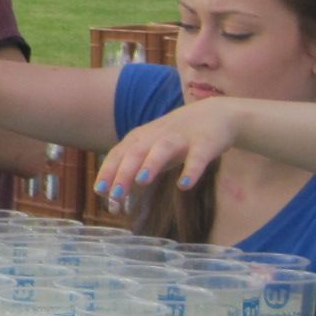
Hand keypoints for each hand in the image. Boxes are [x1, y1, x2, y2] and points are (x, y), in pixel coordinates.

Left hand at [93, 100, 244, 204]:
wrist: (217, 114)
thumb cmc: (176, 139)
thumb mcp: (151, 152)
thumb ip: (133, 173)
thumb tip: (112, 201)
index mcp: (141, 138)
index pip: (119, 153)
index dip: (108, 170)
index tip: (99, 191)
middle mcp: (157, 136)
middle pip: (136, 152)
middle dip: (124, 172)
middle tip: (114, 195)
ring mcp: (181, 138)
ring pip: (163, 149)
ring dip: (151, 163)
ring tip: (142, 181)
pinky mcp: (205, 143)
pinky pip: (198, 157)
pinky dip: (191, 170)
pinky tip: (184, 185)